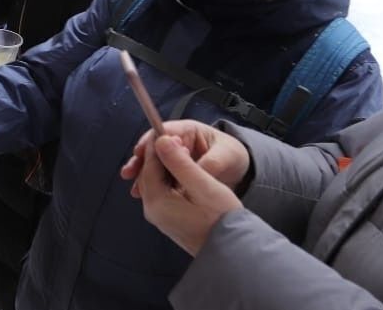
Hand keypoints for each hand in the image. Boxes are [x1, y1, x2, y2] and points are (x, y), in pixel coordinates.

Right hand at [120, 119, 250, 194]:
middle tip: (130, 173)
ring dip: (143, 175)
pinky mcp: (175, 172)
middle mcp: (177, 142)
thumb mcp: (226, 157)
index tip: (140, 153)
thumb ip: (208, 162)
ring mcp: (175, 158)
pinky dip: (152, 185)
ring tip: (136, 189)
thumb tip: (189, 167)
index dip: (150, 142)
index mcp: (188, 131)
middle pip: (153, 148)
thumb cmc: (233, 156)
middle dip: (140, 160)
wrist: (242, 169)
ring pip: (154, 164)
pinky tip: (144, 195)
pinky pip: (161, 177)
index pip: (163, 132)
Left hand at [134, 135, 243, 255]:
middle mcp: (152, 211)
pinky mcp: (169, 220)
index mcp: (156, 202)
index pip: (149, 165)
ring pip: (156, 182)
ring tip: (183, 154)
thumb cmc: (222, 219)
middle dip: (161, 155)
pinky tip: (185, 173)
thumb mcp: (203, 185)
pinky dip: (171, 180)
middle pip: (149, 174)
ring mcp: (159, 217)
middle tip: (177, 141)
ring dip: (167, 167)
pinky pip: (163, 193)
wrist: (233, 250)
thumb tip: (160, 141)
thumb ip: (180, 162)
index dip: (158, 146)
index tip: (168, 132)